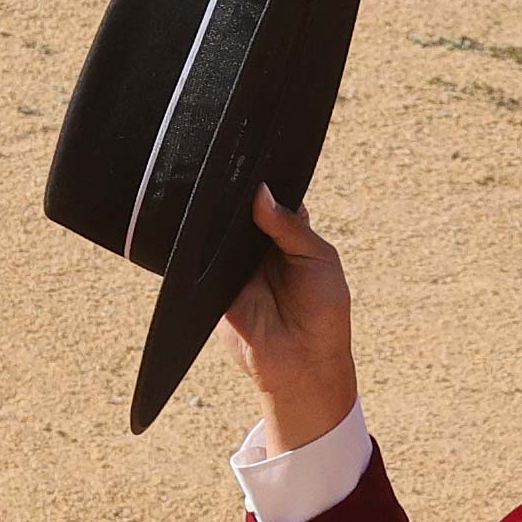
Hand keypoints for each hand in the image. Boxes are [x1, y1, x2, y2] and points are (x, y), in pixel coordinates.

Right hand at [217, 183, 358, 451]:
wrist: (302, 364)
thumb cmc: (323, 312)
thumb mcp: (319, 259)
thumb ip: (290, 226)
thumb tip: (259, 191)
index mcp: (288, 235)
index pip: (270, 198)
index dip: (262, 180)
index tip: (251, 158)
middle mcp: (259, 247)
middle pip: (240, 210)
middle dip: (235, 195)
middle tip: (227, 171)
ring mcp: (234, 265)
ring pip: (218, 230)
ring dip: (216, 217)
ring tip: (212, 194)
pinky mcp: (213, 285)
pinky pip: (201, 258)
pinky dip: (200, 245)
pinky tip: (198, 226)